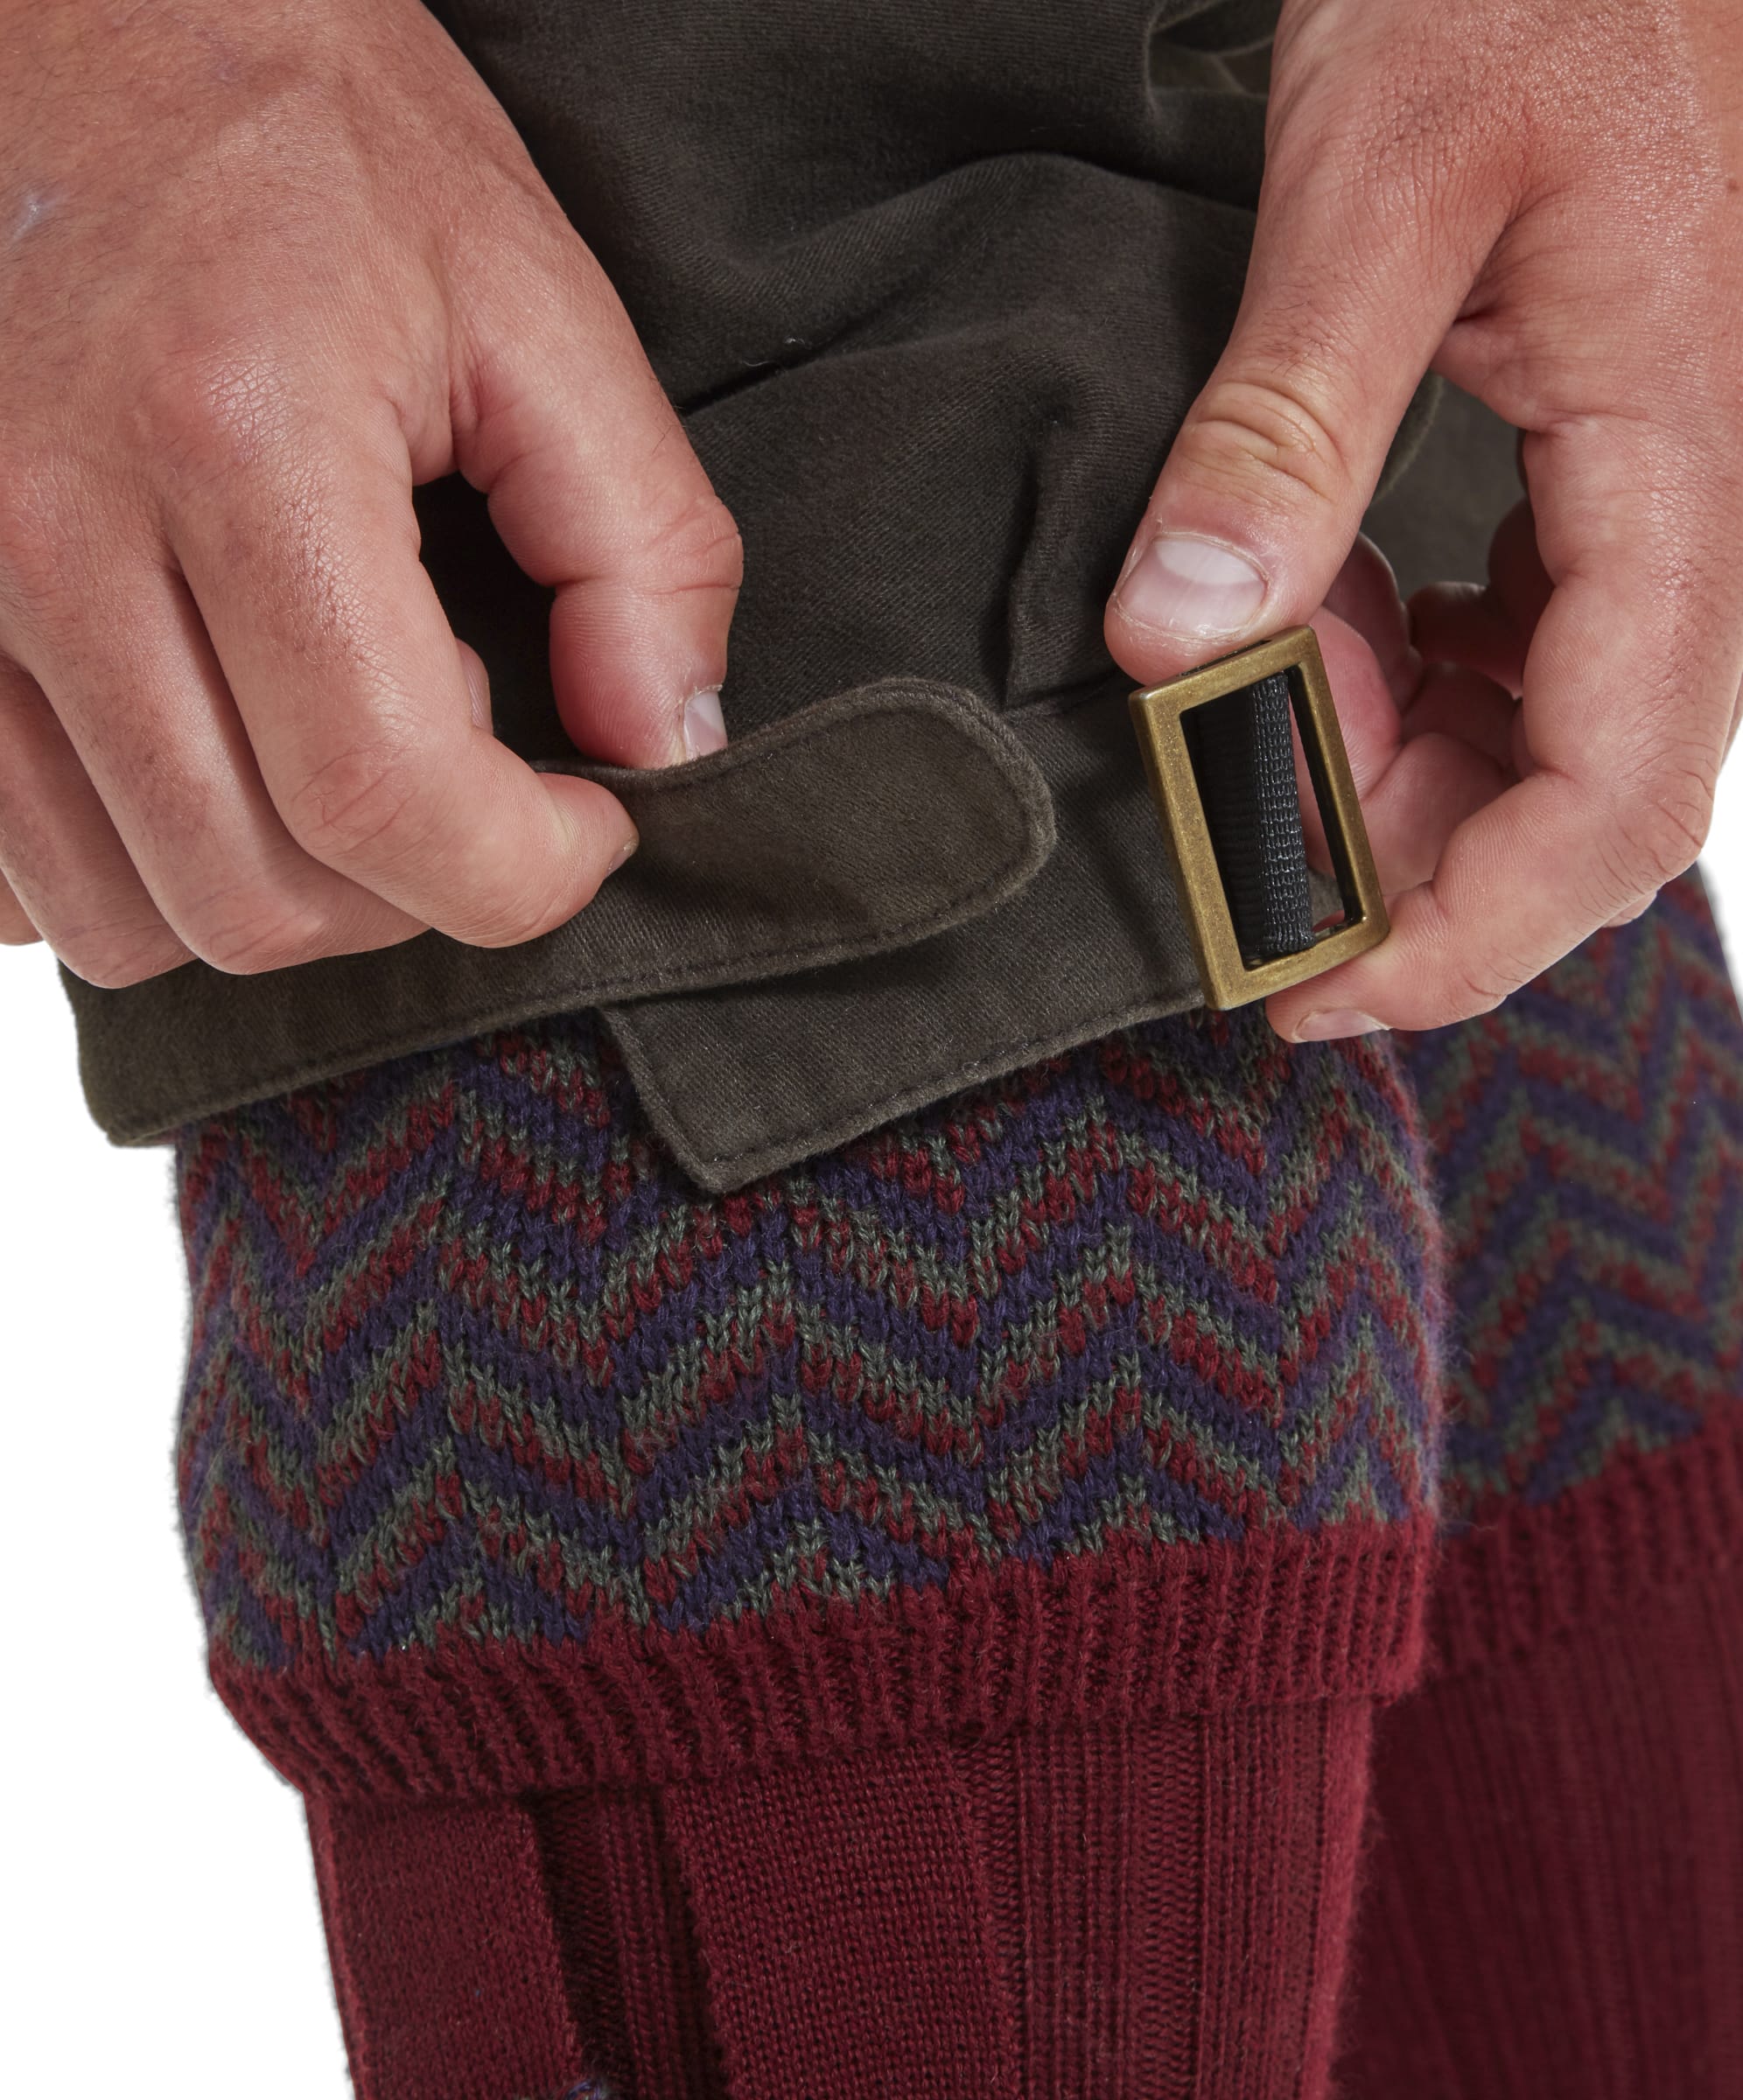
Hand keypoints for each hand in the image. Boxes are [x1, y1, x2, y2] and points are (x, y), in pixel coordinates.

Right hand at [0, 0, 738, 985]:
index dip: (523, 870)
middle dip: (412, 889)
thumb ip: (641, 540)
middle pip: (254, 895)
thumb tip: (664, 743)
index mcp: (235, 441)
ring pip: (125, 920)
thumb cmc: (300, 131)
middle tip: (469, 761)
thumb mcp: (531, 296)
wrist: (62, 10)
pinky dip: (135, 864)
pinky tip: (210, 751)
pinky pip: (8, 873)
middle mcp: (46, 530)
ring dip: (277, 886)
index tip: (587, 821)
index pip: (384, 798)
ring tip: (335, 735)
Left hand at [1104, 0, 1742, 1039]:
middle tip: (1238, 824)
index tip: (1308, 988)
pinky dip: (1411, 676)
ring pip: (1551, 733)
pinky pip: (1526, 644)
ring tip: (1266, 692)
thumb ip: (1289, 423)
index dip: (1465, 934)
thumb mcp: (1378, 178)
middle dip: (1406, 857)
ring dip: (1396, 764)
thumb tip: (1183, 642)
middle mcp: (1696, 508)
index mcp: (1678, 468)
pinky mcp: (1600, 469)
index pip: (1613, 800)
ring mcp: (1655, 493)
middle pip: (1581, 797)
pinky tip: (1329, 624)